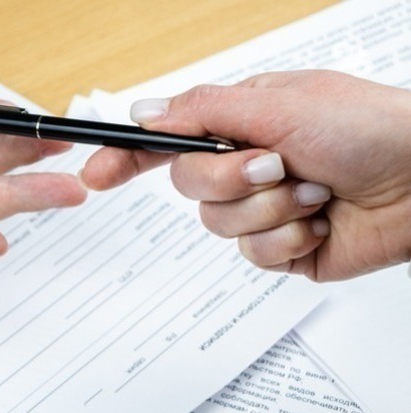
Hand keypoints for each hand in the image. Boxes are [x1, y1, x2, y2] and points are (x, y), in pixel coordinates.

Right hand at [81, 70, 410, 280]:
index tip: (97, 174)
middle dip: (231, 179)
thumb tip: (146, 114)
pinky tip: (320, 220)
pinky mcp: (284, 246)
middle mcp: (248, 165)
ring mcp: (264, 208)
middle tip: (274, 164)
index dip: (127, 157)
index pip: (168, 141)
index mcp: (242, 123)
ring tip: (313, 191)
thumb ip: (204, 110)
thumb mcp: (279, 104)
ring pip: (219, 225)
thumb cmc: (369, 129)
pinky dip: (288, 238)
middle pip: (189, 185)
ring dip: (269, 209)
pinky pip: (254, 254)